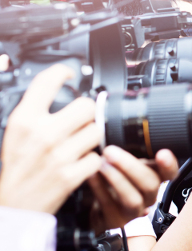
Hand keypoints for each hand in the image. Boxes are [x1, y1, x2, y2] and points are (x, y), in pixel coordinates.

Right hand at [0, 64, 101, 213]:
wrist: (13, 203)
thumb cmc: (17, 166)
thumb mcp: (16, 131)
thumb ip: (35, 109)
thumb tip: (57, 83)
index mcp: (25, 120)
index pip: (47, 81)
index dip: (62, 71)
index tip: (69, 73)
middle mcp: (42, 134)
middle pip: (86, 106)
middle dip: (87, 113)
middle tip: (81, 120)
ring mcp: (58, 155)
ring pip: (96, 131)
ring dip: (91, 138)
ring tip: (79, 144)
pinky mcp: (71, 175)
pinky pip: (96, 157)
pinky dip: (92, 161)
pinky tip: (80, 162)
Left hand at [87, 146, 177, 231]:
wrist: (97, 204)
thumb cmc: (115, 176)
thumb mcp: (126, 159)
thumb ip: (131, 147)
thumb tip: (123, 129)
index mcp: (156, 177)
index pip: (171, 172)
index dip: (169, 164)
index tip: (162, 153)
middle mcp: (149, 195)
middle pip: (150, 184)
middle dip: (130, 166)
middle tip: (111, 151)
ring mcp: (134, 210)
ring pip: (133, 198)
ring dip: (116, 179)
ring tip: (101, 164)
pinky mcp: (116, 220)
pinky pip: (109, 204)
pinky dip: (99, 188)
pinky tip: (92, 174)